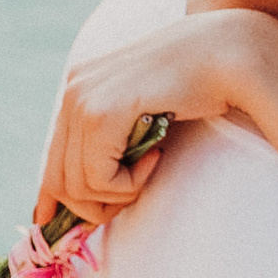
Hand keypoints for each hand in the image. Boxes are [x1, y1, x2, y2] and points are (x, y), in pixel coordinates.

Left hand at [37, 9, 277, 228]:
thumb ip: (114, 140)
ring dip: (120, 191)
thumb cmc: (197, 85)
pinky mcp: (101, 113)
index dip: (53, 199)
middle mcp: (73, 90)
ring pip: (79, 185)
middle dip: (95, 205)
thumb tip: (83, 191)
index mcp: (79, 87)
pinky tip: (158, 155)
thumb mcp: (143, 114)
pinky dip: (130, 182)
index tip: (56, 224)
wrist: (226, 53)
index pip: (51, 159)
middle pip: (59, 180)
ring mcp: (82, 99)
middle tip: (134, 194)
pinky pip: (100, 177)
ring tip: (152, 165)